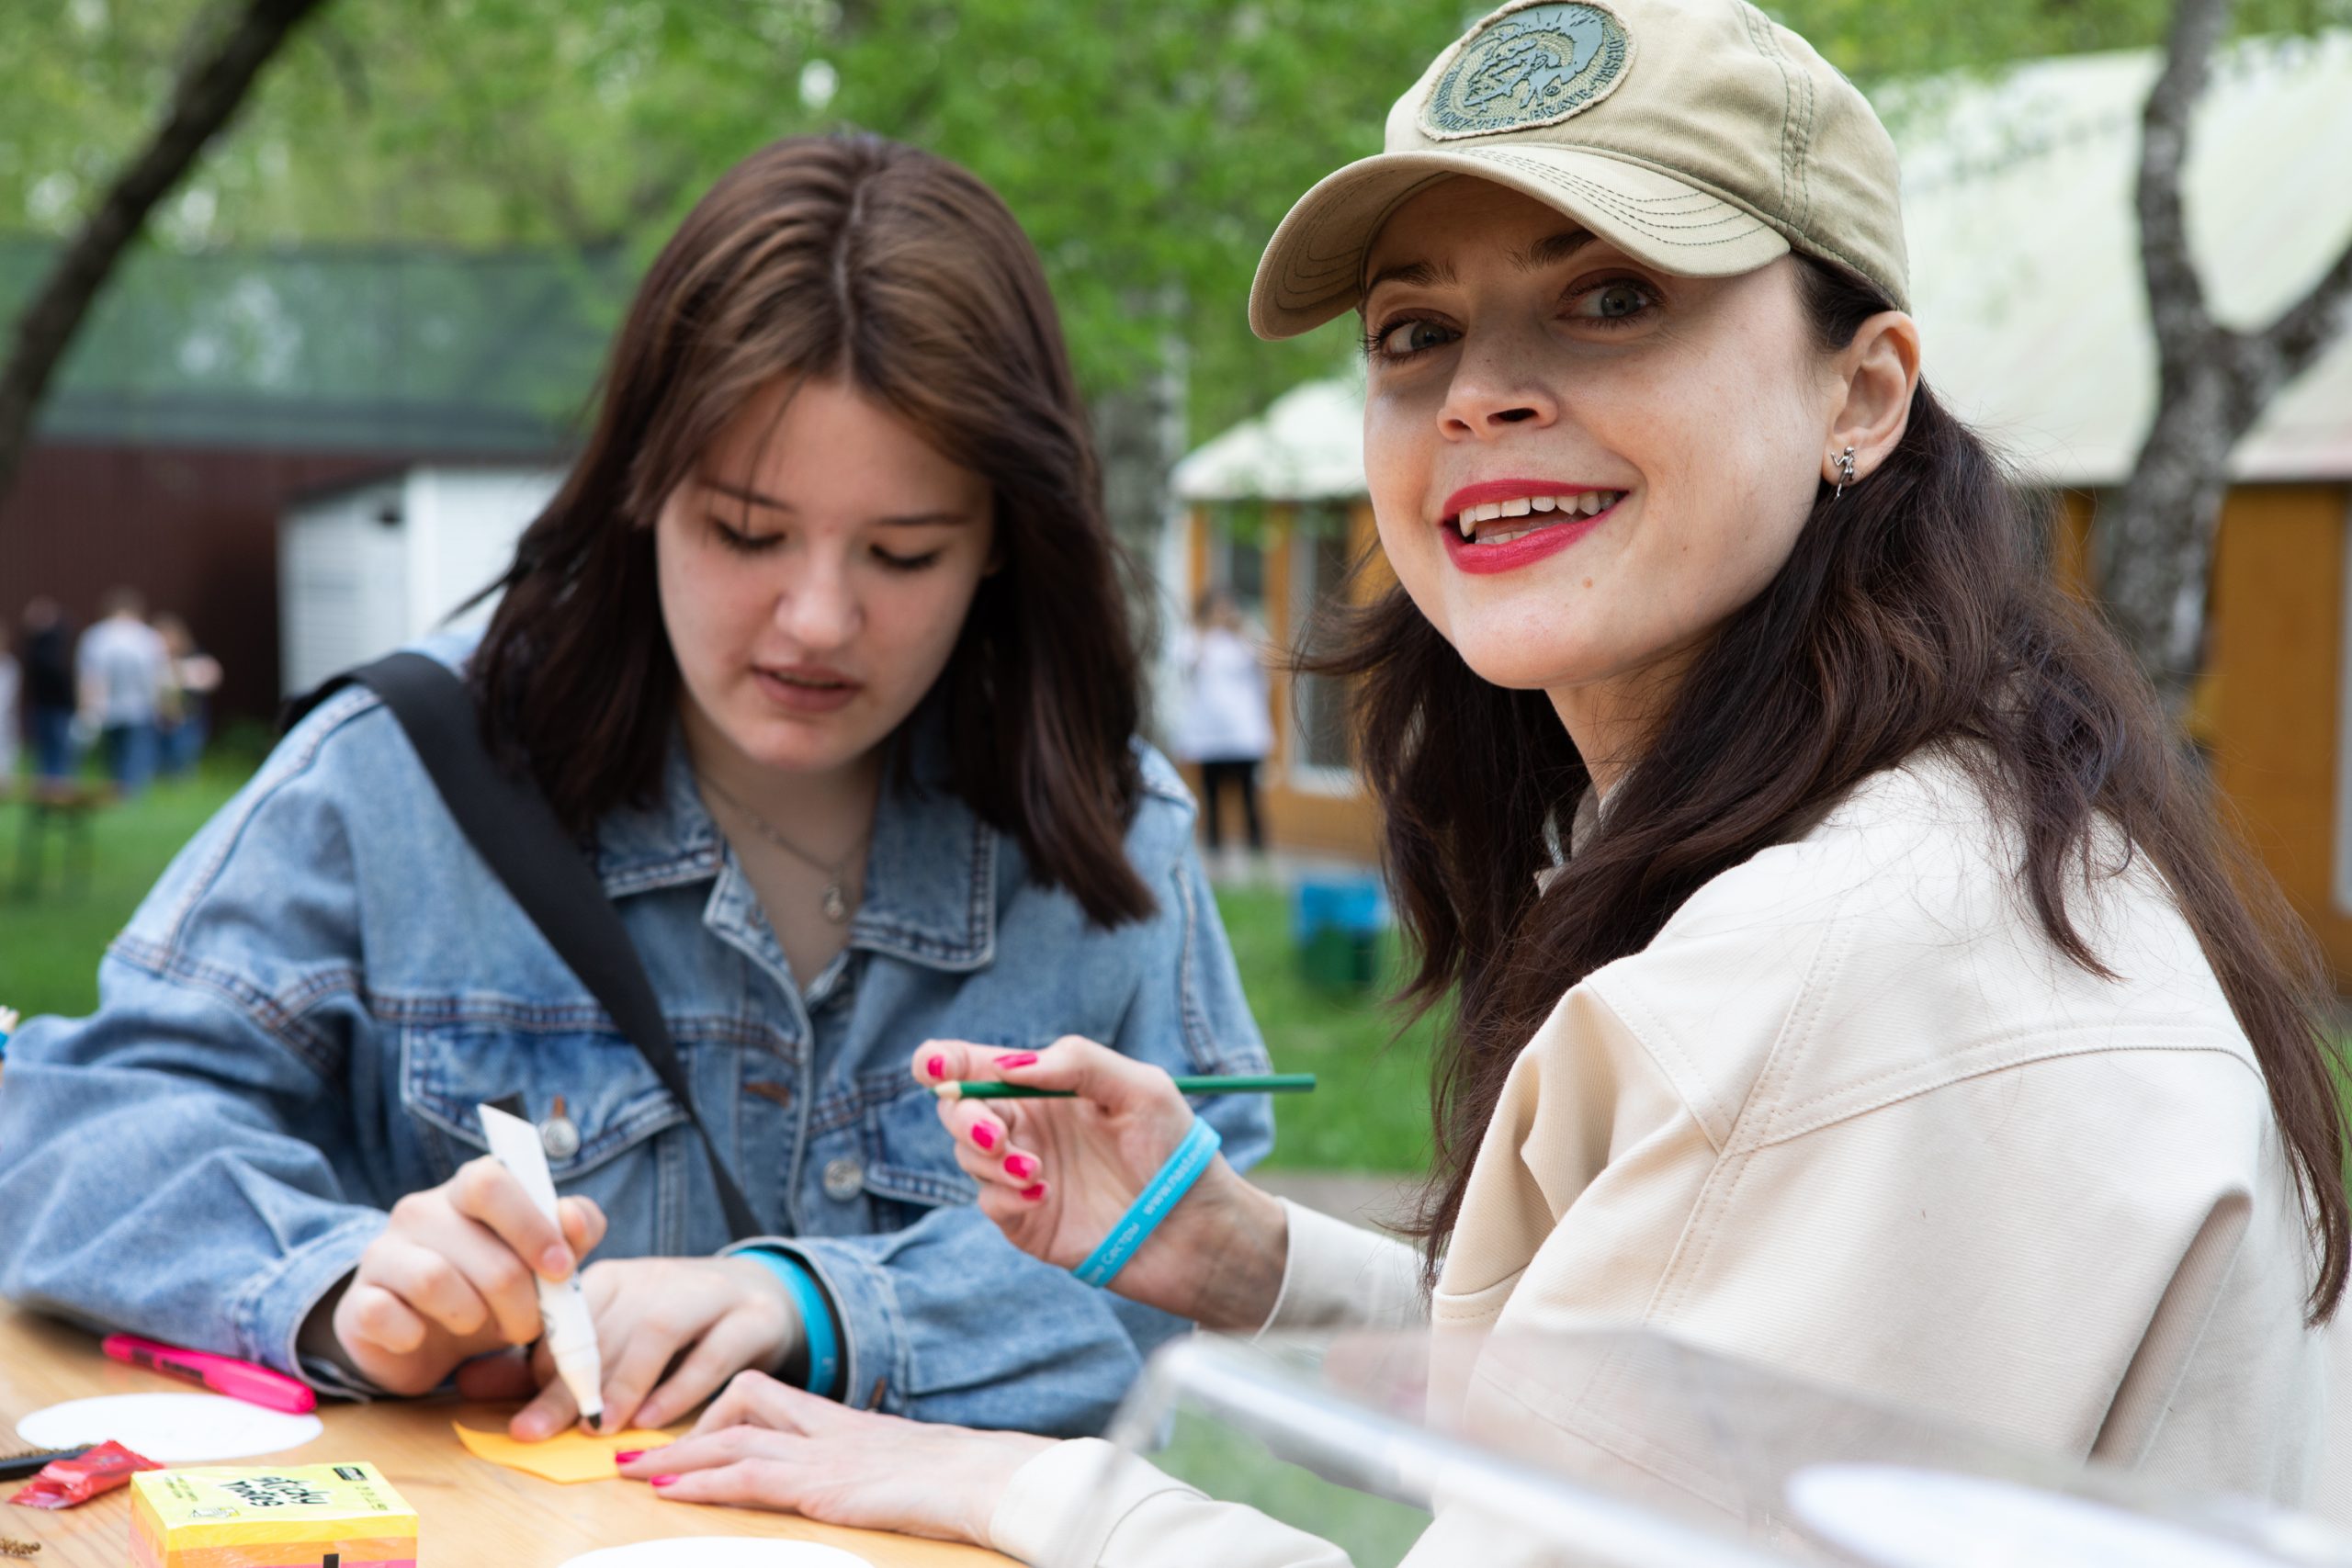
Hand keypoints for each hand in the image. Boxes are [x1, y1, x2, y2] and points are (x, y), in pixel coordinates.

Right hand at [333, 1156, 604, 1396]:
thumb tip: (573, 1217)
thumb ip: (576, 1232)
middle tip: (530, 1323)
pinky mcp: (356, 1302)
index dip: (531, 1225)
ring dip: (472, 1317)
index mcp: (469, 1190)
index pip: (491, 1180)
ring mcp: (382, 1253)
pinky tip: (423, 1337)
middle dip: (517, 1294)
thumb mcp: (545, 1261)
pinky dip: (415, 1335)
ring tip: (479, 1327)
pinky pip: (386, 1315)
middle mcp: (420, 1211)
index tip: (562, 1269)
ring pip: (434, 1280)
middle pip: (477, 1244)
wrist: (425, 1340)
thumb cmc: (494, 1288)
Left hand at [456, 1255, 799, 1438]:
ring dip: (624, 1381)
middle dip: (569, 1385)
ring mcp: (710, 1295)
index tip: (522, 1409)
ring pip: (659, 1330)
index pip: (572, 1307)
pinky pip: (716, 1352)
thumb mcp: (611, 1337)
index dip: (544, 1358)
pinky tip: (655, 1419)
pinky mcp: (753, 1320)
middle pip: (610, 1327)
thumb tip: (466, 1381)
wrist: (765, 1297)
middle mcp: (660, 1278)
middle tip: (535, 1433)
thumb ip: (543, 1365)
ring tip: (599, 1426)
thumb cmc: (674, 1328)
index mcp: (619, 1277)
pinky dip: (682, 1387)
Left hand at [617, 1371, 1050, 1544]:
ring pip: (731, 1437)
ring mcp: (822, 1453)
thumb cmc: (959, 1479)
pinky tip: (673, 1493)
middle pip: (740, 1403)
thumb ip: (866, 1468)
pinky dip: (703, 1481)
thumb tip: (854, 1485)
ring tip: (633, 1470)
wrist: (987, 1477)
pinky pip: (749, 1475)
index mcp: (843, 1422)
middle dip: (685, 1426)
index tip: (686, 1434)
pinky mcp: (823, 1484)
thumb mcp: (901, 1468)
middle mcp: (825, 1429)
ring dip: (675, 1455)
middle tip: (637, 1449)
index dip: (719, 1410)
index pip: (768, 1396)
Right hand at [913, 1036, 1289, 1331]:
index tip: (935, 1066)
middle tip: (997, 1134)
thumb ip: (1077, 1062)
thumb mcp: (1140, 1087)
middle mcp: (1027, 1127)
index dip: (941, 1060)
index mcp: (1046, 1087)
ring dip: (989, 1158)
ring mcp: (1022, 1175)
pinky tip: (1043, 1195)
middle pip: (956, 1109)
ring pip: (966, 1156)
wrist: (1196, 1229)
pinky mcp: (1026, 1222)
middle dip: (963, 1117)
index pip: (976, 1065)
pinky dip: (1005, 1196)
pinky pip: (988, 1202)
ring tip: (1038, 1171)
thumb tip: (1010, 1065)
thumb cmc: (1175, 1150)